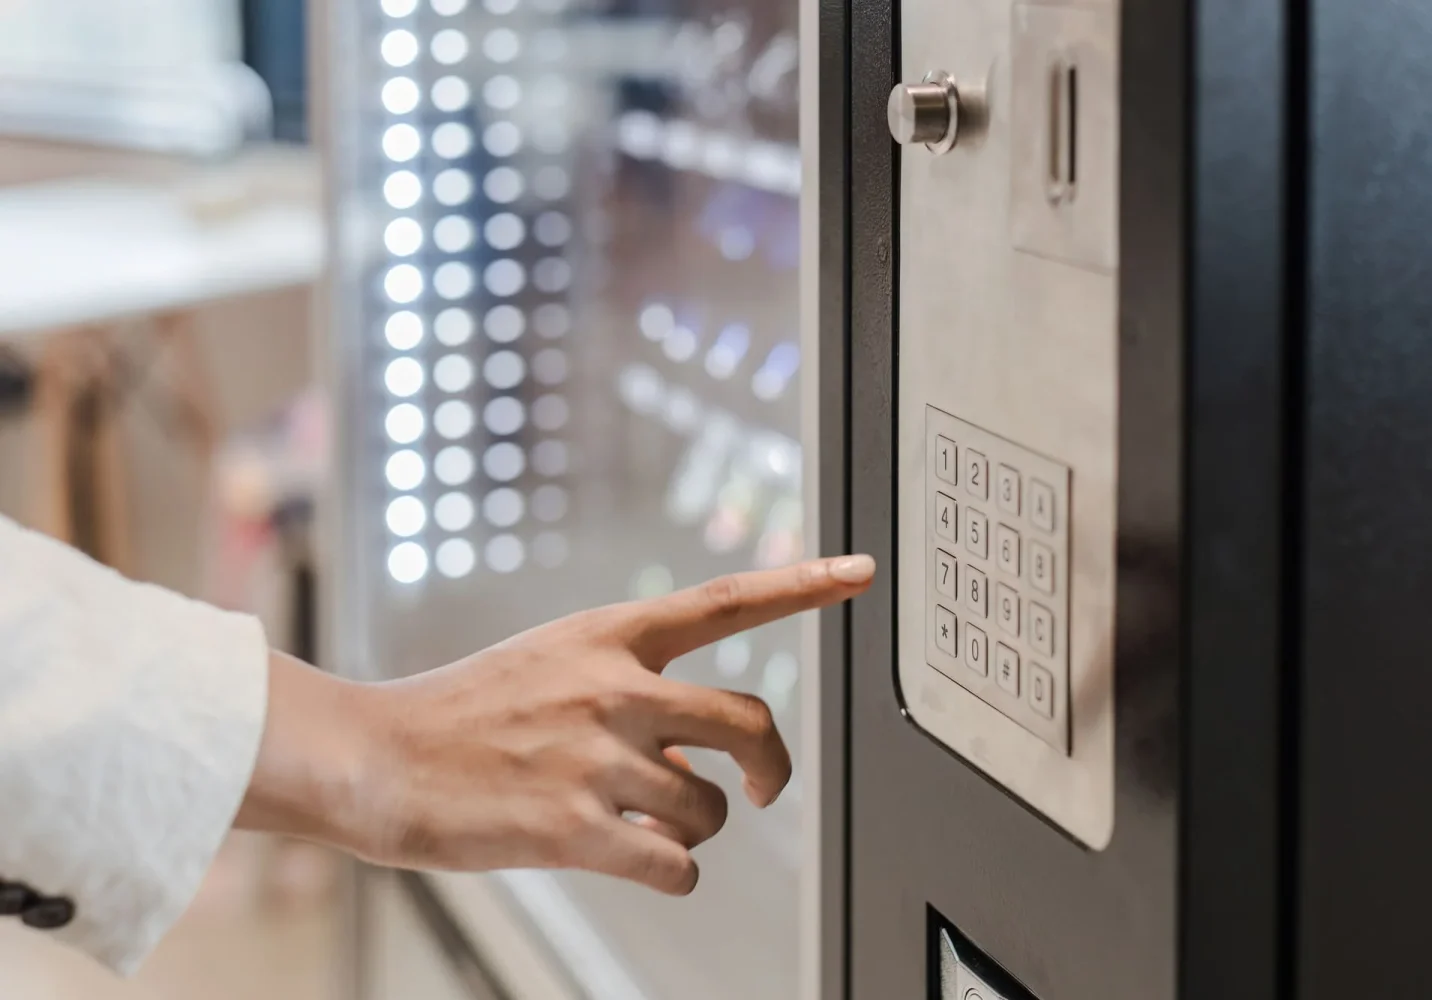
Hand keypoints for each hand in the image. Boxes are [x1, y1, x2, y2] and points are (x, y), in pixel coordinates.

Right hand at [238, 554, 874, 895]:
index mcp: (608, 635)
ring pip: (710, 810)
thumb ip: (630, 684)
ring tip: (637, 825)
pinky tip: (635, 863)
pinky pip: (677, 867)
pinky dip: (672, 875)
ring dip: (691, 830)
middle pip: (751, 722)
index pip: (726, 600)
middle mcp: (614, 687)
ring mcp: (597, 757)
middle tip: (764, 788)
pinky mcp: (575, 829)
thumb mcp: (550, 660)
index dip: (803, 583)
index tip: (861, 569)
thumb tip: (700, 746)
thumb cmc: (461, 712)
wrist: (374, 758)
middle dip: (772, 766)